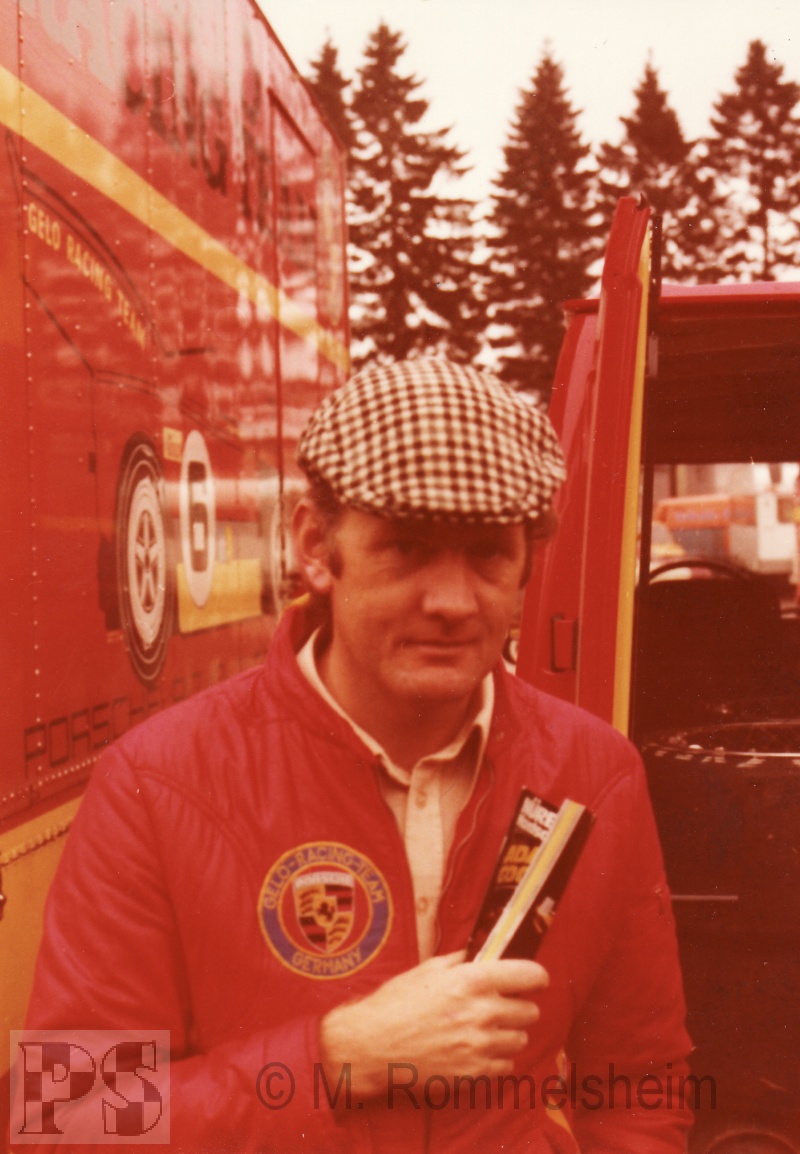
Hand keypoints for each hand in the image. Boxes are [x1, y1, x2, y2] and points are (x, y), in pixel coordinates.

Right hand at [319, 950, 547, 1097]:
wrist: (372, 1044)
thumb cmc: (396, 1002)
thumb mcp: (427, 969)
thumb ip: (460, 961)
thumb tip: (481, 956)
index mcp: (473, 980)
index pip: (530, 976)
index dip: (536, 977)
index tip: (534, 980)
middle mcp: (483, 1012)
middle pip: (530, 1011)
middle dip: (519, 1006)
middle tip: (502, 1006)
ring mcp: (480, 1046)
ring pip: (520, 1039)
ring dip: (509, 1034)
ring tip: (488, 1030)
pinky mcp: (473, 1074)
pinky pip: (505, 1066)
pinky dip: (497, 1058)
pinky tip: (478, 1050)